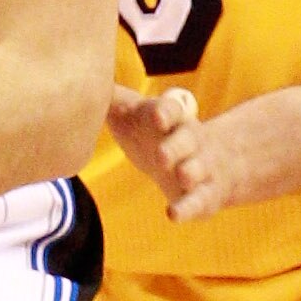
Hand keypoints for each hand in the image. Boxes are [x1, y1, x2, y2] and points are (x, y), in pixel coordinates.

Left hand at [105, 84, 239, 222]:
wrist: (209, 160)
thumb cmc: (157, 136)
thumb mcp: (136, 117)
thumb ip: (116, 103)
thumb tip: (92, 86)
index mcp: (173, 118)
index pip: (173, 110)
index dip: (166, 112)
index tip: (157, 117)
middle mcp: (190, 140)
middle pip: (188, 139)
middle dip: (177, 146)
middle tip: (162, 156)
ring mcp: (201, 168)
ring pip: (199, 168)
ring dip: (190, 172)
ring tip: (181, 176)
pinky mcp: (204, 196)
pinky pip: (198, 202)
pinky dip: (188, 209)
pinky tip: (173, 214)